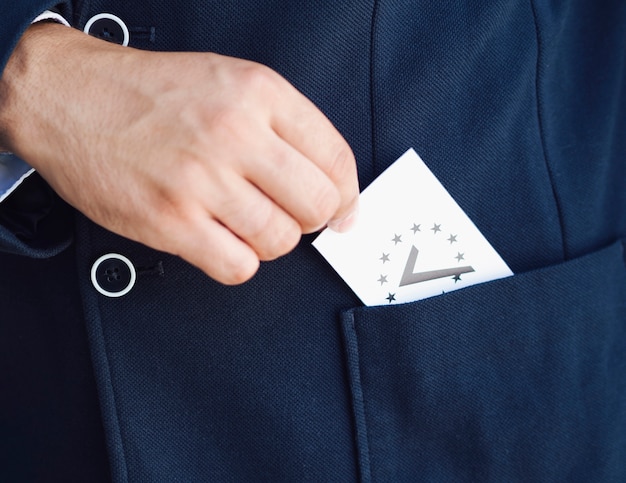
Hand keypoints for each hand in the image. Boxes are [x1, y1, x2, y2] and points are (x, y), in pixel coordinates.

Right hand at [0, 23, 358, 283]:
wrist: (72, 98)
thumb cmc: (152, 94)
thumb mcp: (231, 82)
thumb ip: (289, 130)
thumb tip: (339, 192)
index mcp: (257, 94)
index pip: (335, 158)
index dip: (348, 194)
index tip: (343, 210)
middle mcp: (232, 133)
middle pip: (316, 206)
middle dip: (311, 219)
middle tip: (290, 213)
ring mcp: (200, 180)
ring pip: (279, 241)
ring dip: (271, 239)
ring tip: (246, 220)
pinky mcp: (170, 221)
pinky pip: (238, 266)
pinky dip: (239, 261)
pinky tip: (222, 238)